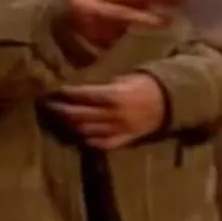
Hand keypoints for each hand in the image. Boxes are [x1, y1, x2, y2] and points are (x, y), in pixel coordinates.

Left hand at [45, 74, 167, 149]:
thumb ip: (107, 85)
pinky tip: (82, 135)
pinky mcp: (125, 139)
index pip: (85, 95)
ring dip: (72, 124)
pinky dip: (90, 140)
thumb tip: (86, 88)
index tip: (57, 91)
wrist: (171, 102)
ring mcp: (119, 129)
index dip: (69, 93)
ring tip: (62, 119)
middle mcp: (114, 114)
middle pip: (81, 114)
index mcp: (115, 96)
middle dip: (63, 110)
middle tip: (51, 106)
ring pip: (88, 130)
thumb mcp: (128, 77)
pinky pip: (103, 143)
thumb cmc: (148, 85)